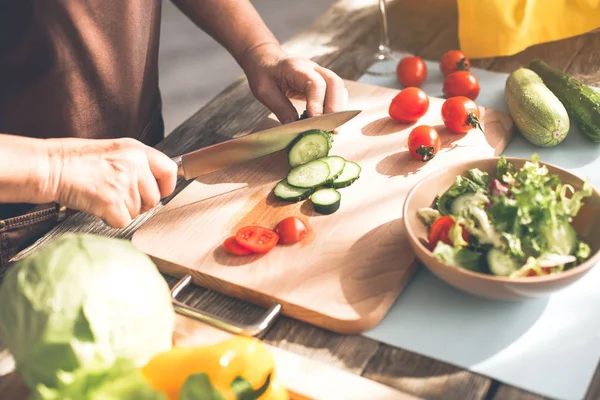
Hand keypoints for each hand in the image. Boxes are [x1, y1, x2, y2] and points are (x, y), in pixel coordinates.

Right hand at [46, 137, 176, 227]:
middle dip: (140, 204)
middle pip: (154, 198)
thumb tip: (154, 182)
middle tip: (119, 197)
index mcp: (136, 150)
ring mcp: (124, 183)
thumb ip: (136, 164)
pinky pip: (123, 221)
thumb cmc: (76, 160)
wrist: (50, 166)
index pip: (169, 170)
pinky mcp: (112, 202)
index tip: (161, 192)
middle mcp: (134, 165)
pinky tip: (98, 206)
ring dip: (122, 211)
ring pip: (138, 212)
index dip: (166, 186)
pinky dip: (111, 219)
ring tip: (103, 196)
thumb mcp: (114, 151)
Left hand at [240, 43, 348, 123]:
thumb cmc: (263, 73)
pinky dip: (336, 108)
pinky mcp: (323, 83)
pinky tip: (330, 123)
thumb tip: (294, 127)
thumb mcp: (264, 91)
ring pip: (339, 88)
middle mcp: (313, 68)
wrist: (266, 59)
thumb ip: (280, 107)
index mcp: (295, 67)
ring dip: (339, 109)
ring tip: (333, 130)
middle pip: (334, 83)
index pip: (314, 83)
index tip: (315, 120)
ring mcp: (320, 74)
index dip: (317, 102)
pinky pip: (336, 94)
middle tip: (331, 129)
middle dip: (335, 107)